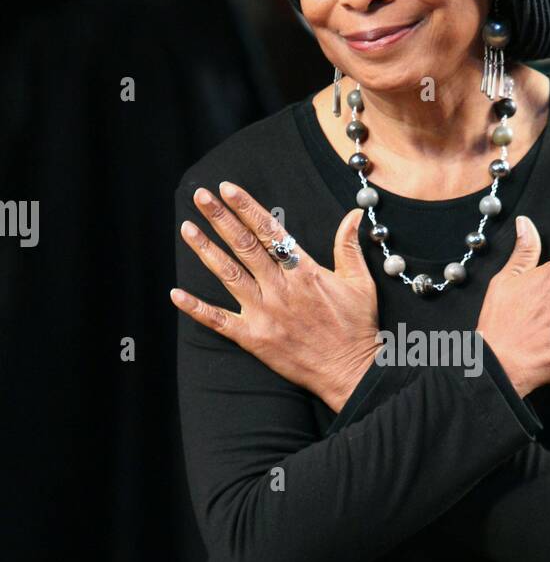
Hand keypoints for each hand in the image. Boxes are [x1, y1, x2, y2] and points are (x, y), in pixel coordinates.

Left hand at [171, 181, 379, 412]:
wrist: (350, 372)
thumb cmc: (357, 327)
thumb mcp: (360, 283)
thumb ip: (349, 246)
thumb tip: (353, 214)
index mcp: (305, 272)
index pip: (270, 231)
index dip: (247, 207)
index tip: (228, 189)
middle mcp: (280, 289)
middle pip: (244, 246)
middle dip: (220, 218)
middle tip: (200, 196)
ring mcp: (265, 314)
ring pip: (229, 275)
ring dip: (205, 250)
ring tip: (187, 228)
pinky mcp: (255, 339)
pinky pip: (220, 322)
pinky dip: (197, 309)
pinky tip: (176, 294)